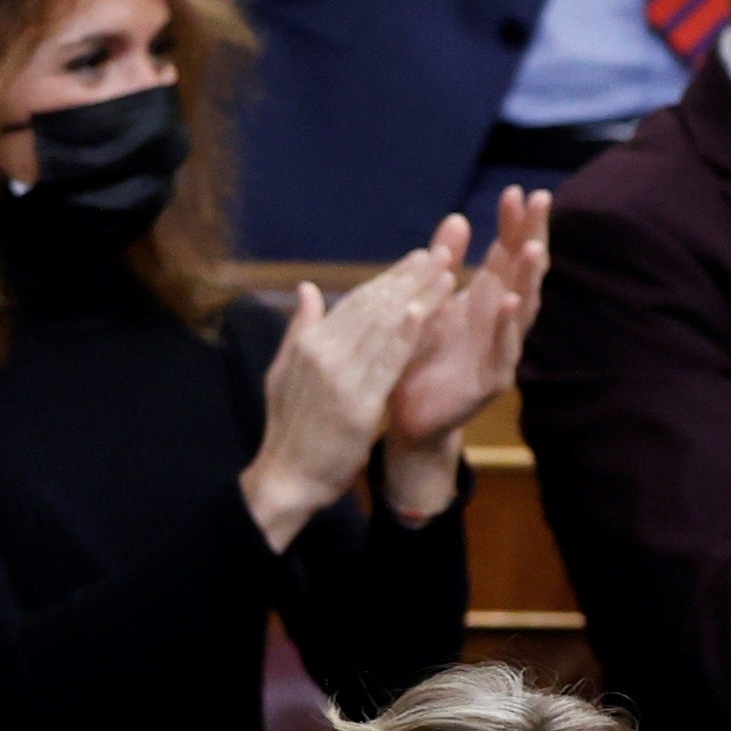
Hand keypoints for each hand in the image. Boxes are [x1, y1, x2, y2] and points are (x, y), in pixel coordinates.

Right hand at [243, 220, 463, 545]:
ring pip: (384, 327)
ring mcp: (340, 378)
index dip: (388, 278)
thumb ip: (300, 329)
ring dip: (418, 296)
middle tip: (441, 252)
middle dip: (409, 277)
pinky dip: (405, 336)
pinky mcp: (358, 405)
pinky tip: (424, 312)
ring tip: (446, 273)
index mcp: (309, 343)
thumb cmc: (291, 431)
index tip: (417, 258)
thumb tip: (306, 288)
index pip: (354, 302)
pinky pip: (386, 363)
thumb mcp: (284, 373)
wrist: (288, 478)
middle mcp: (323, 353)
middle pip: (373, 306)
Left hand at [379, 184, 548, 516]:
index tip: (517, 190)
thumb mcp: (429, 302)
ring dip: (529, 277)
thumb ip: (445, 264)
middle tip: (540, 200)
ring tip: (533, 248)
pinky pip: (504, 350)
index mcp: (484, 298)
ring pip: (523, 309)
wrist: (405, 414)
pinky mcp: (491, 380)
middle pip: (523, 272)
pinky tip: (510, 301)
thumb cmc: (419, 356)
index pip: (507, 253)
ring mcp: (500, 349)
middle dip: (532, 236)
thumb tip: (458, 217)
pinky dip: (507, 326)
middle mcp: (500, 320)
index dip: (514, 223)